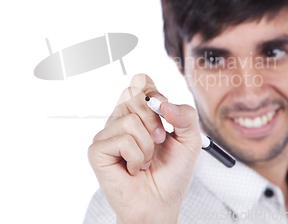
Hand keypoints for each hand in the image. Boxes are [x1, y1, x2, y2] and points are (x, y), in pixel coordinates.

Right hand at [88, 74, 201, 223]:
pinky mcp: (97, 151)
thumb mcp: (190, 140)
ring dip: (147, 146)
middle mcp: (121, 119)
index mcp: (140, 112)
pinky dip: (136, 157)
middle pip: (133, 94)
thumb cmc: (171, 174)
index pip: (140, 82)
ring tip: (146, 160)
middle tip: (159, 141)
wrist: (162, 204)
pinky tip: (134, 168)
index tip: (165, 114)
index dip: (153, 93)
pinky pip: (122, 140)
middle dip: (154, 120)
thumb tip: (164, 103)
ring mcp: (107, 134)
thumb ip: (186, 116)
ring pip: (129, 119)